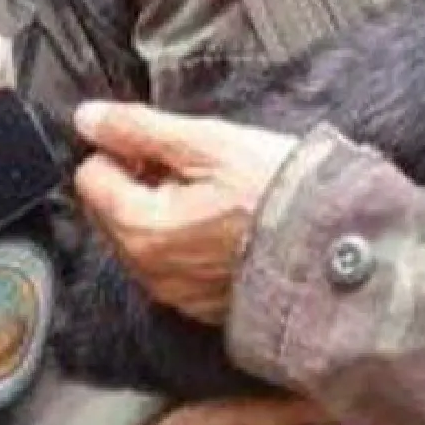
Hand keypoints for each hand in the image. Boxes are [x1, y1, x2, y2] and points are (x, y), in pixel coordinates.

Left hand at [74, 100, 298, 325]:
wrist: (336, 251)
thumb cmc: (277, 191)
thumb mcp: (208, 143)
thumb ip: (139, 129)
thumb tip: (88, 118)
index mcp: (139, 226)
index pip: (91, 175)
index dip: (125, 150)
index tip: (166, 147)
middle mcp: (146, 269)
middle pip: (110, 210)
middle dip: (138, 183)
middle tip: (196, 169)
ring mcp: (174, 293)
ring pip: (140, 238)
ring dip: (162, 213)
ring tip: (217, 198)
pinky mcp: (201, 306)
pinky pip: (171, 265)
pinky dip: (186, 243)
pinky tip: (226, 228)